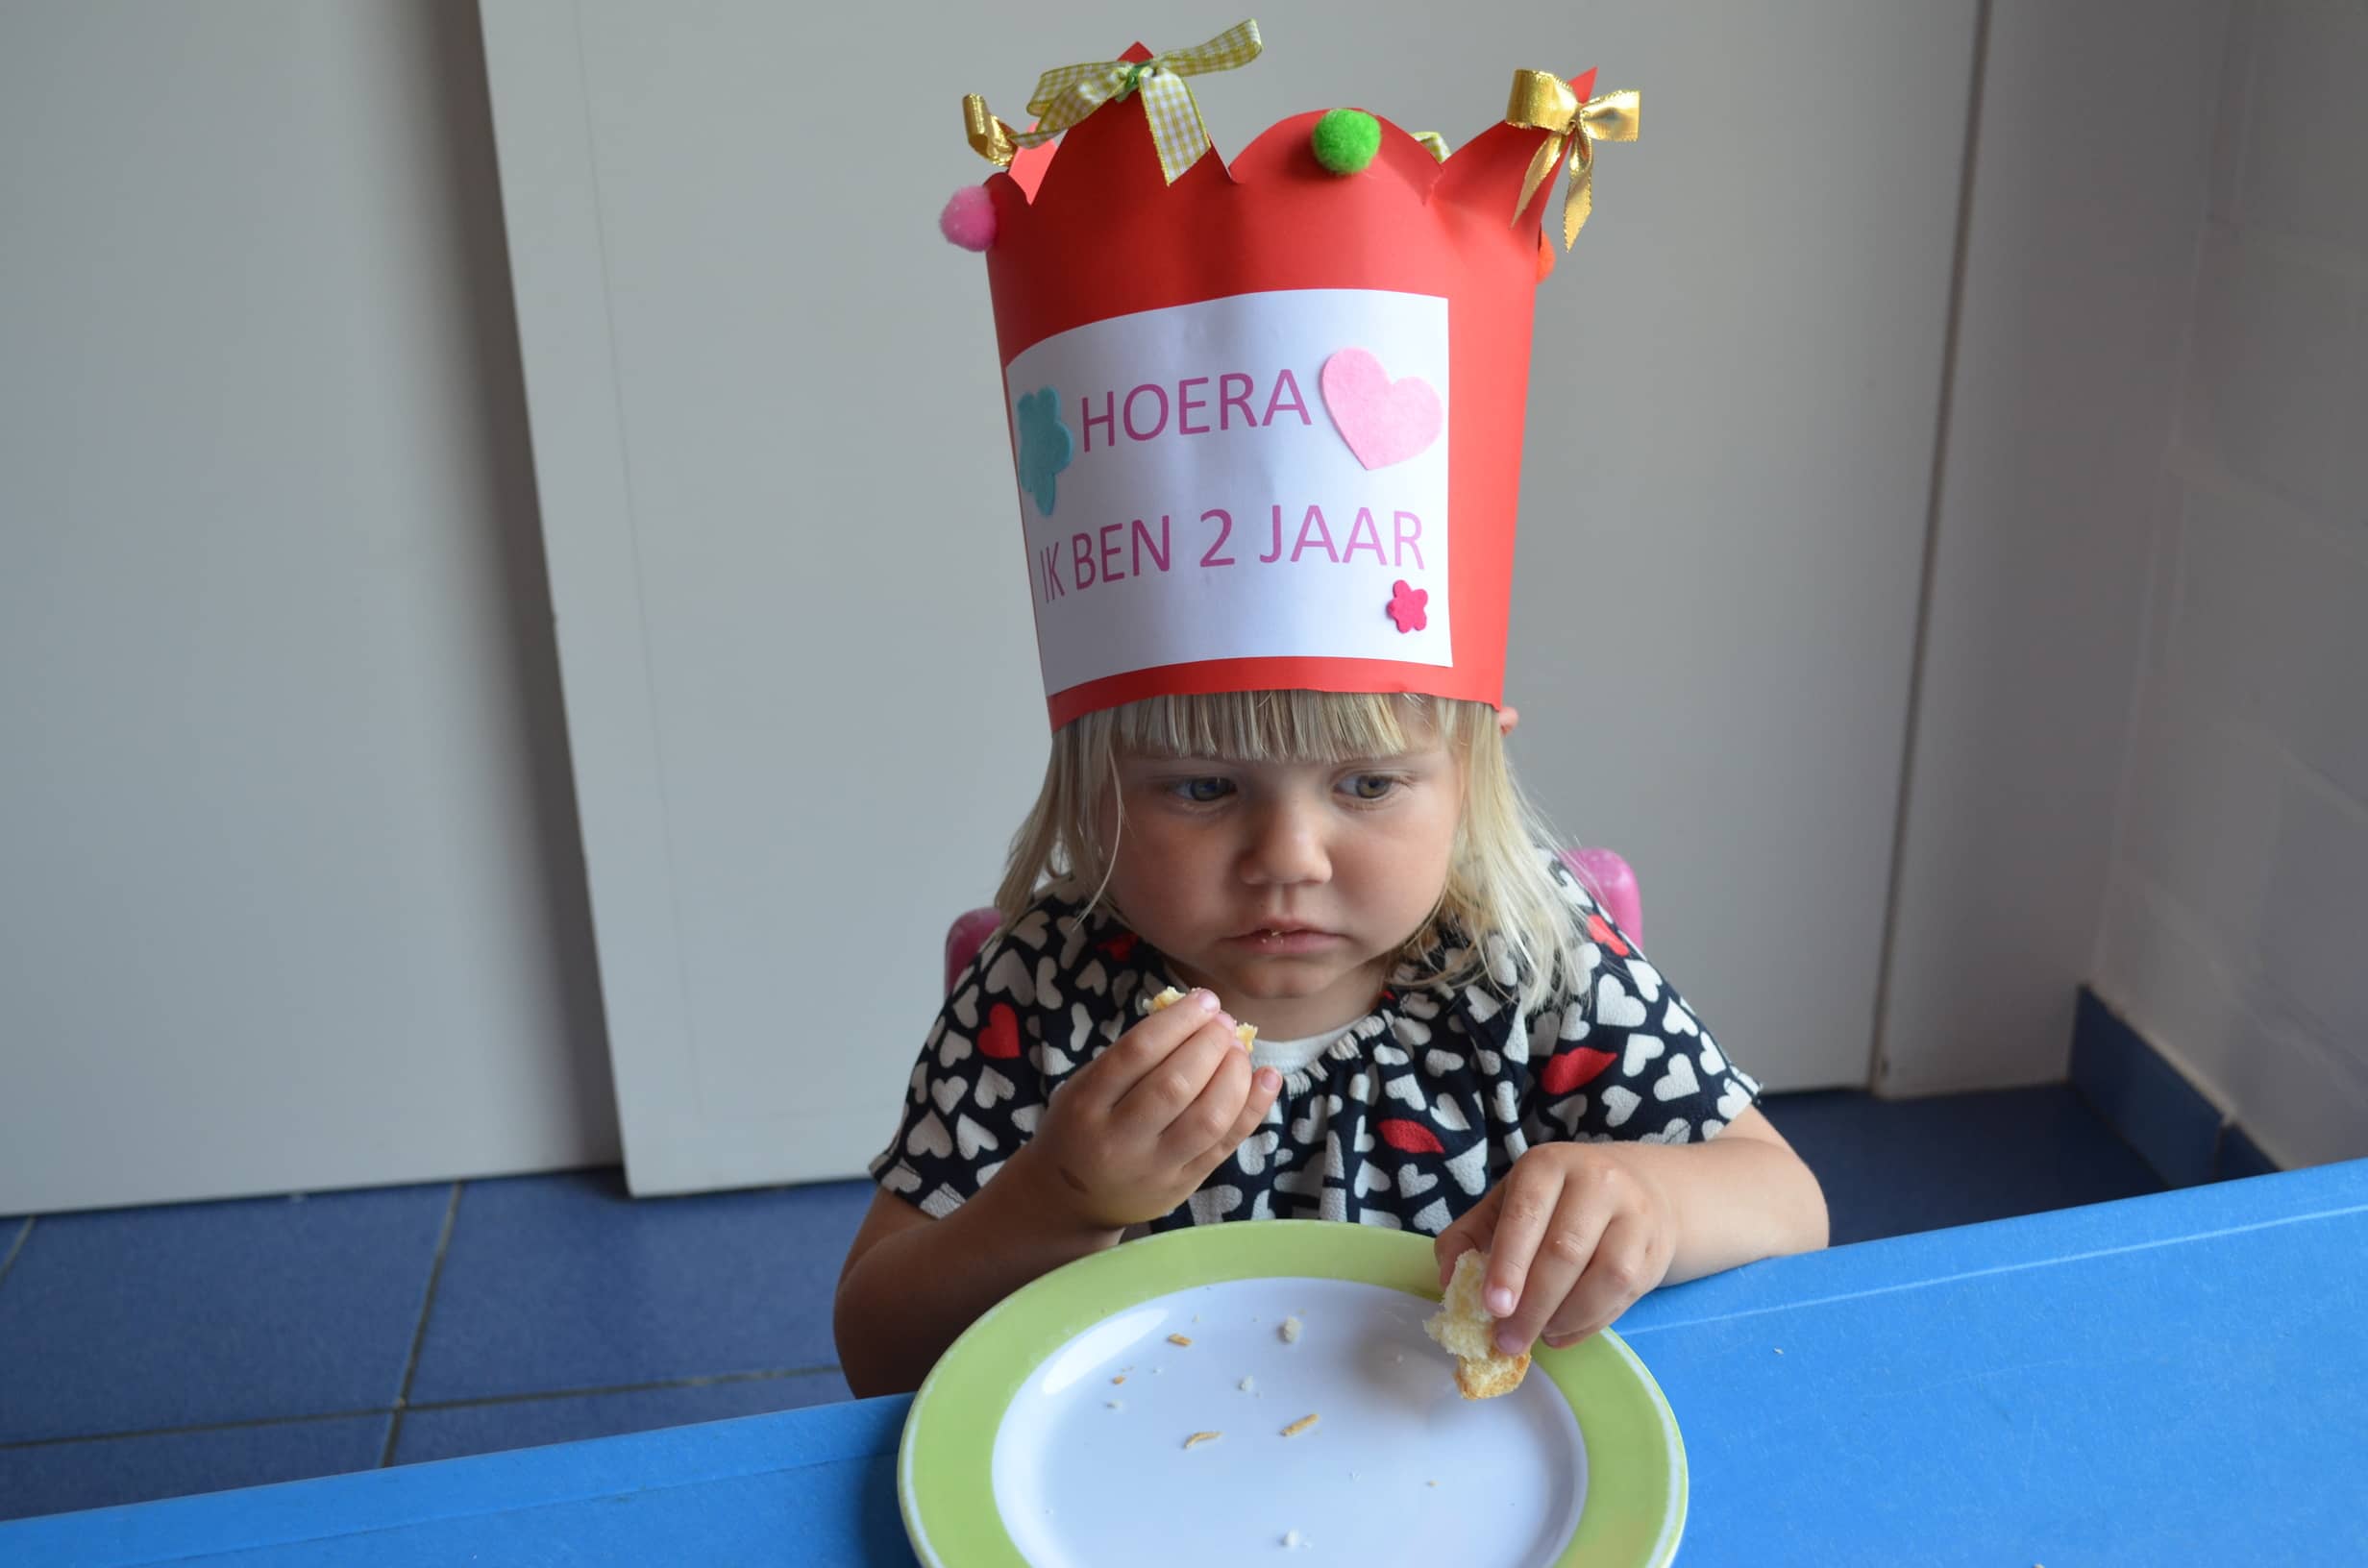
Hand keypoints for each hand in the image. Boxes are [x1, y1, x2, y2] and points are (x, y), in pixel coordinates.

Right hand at [1016, 988, 1282, 1231]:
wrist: (1072, 1199)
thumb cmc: (1083, 1126)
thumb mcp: (1085, 1086)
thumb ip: (1131, 1055)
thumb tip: (1195, 1014)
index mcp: (1086, 1104)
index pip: (1138, 1052)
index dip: (1179, 1021)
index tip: (1205, 1000)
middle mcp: (1118, 1140)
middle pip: (1175, 1084)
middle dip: (1210, 1044)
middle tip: (1225, 1023)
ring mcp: (1153, 1168)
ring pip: (1207, 1118)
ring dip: (1234, 1074)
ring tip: (1239, 1049)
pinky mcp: (1182, 1186)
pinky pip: (1225, 1145)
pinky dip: (1253, 1107)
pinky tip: (1267, 1077)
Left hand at [1433, 1143, 1675, 1354]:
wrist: (1642, 1188)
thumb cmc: (1557, 1201)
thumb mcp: (1508, 1202)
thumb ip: (1469, 1237)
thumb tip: (1448, 1282)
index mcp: (1548, 1164)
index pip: (1526, 1215)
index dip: (1508, 1264)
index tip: (1492, 1306)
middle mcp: (1597, 1181)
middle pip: (1564, 1252)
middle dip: (1532, 1305)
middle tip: (1507, 1340)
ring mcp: (1634, 1214)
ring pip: (1604, 1276)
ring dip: (1566, 1317)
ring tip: (1539, 1335)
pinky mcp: (1655, 1248)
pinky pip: (1625, 1295)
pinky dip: (1591, 1323)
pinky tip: (1564, 1332)